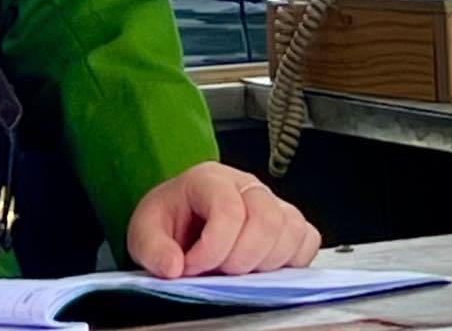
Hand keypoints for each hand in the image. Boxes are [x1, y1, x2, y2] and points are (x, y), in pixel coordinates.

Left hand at [125, 162, 319, 278]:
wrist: (181, 220)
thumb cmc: (170, 220)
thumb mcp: (144, 231)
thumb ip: (152, 248)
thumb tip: (173, 267)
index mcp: (210, 179)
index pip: (228, 210)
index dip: (213, 249)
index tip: (193, 267)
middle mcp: (246, 185)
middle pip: (266, 220)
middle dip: (241, 258)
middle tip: (218, 272)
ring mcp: (271, 202)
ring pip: (290, 230)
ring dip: (265, 262)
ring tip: (237, 269)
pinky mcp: (288, 222)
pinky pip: (307, 239)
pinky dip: (292, 260)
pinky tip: (263, 266)